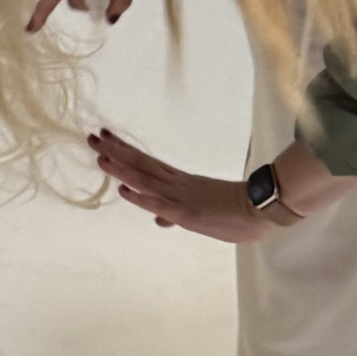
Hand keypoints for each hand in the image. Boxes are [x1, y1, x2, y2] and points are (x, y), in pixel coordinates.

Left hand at [88, 130, 275, 242]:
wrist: (263, 208)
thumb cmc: (236, 212)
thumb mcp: (200, 215)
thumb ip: (176, 214)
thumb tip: (158, 219)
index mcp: (179, 181)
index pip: (146, 162)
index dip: (124, 151)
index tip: (106, 138)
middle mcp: (176, 184)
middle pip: (140, 163)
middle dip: (115, 151)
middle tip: (93, 136)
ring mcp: (180, 196)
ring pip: (145, 178)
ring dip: (121, 167)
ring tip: (99, 153)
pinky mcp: (187, 211)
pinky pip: (160, 202)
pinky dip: (140, 196)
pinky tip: (123, 189)